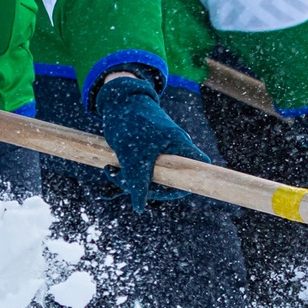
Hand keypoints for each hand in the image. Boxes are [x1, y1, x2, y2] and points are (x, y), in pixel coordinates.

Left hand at [94, 71, 205, 211]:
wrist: (118, 100)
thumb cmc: (131, 122)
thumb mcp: (133, 155)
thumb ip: (138, 182)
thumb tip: (139, 207)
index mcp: (181, 146)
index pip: (197, 171)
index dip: (184, 185)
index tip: (161, 189)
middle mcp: (175, 149)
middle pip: (169, 179)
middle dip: (144, 186)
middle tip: (121, 179)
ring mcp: (161, 150)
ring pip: (151, 177)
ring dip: (129, 179)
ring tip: (111, 170)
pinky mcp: (147, 151)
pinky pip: (140, 170)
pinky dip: (126, 172)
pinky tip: (110, 168)